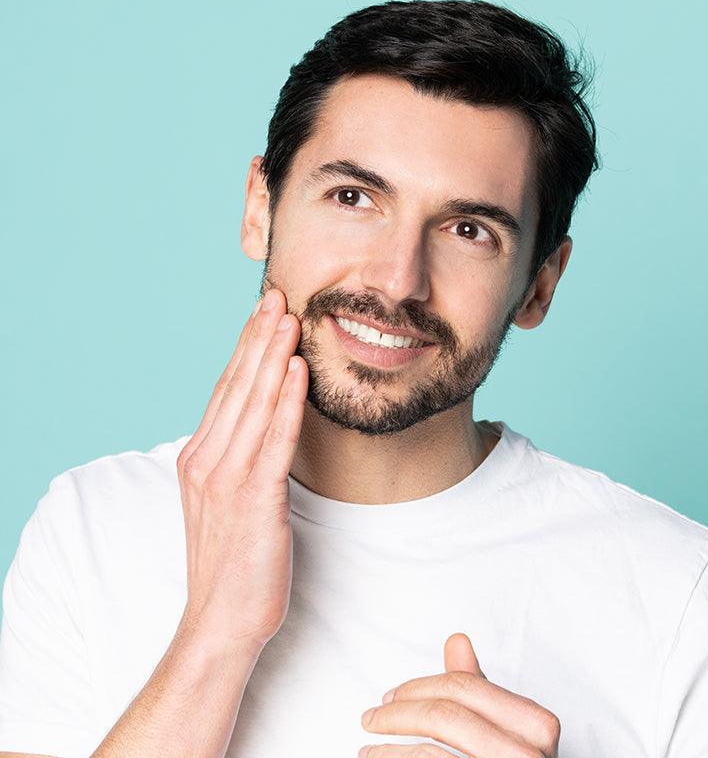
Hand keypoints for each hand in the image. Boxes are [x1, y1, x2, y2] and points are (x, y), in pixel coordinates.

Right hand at [175, 288, 307, 656]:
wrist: (221, 619)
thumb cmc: (232, 559)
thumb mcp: (226, 498)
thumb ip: (237, 456)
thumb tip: (261, 421)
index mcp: (200, 456)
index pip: (226, 390)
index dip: (246, 348)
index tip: (264, 314)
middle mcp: (207, 460)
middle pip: (237, 387)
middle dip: (259, 339)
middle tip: (277, 298)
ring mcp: (227, 479)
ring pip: (254, 405)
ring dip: (273, 358)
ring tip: (289, 320)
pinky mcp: (254, 500)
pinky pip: (274, 441)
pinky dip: (287, 403)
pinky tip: (298, 372)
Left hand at [359, 633, 559, 757]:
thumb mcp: (503, 727)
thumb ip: (479, 688)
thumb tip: (457, 642)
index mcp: (536, 725)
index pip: (466, 687)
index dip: (421, 686)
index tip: (394, 695)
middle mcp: (526, 754)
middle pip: (446, 714)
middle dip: (399, 711)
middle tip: (373, 716)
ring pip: (433, 748)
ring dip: (390, 745)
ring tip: (370, 749)